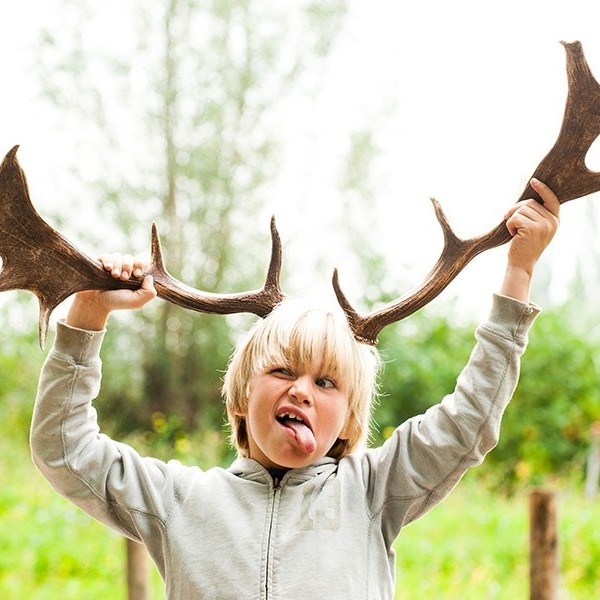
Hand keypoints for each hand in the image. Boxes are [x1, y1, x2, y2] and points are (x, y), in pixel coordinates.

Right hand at [67, 254, 156, 330]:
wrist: (96, 302)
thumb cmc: (117, 302)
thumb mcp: (137, 301)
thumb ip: (149, 292)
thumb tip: (150, 277)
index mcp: (135, 275)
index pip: (142, 262)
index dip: (141, 265)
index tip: (137, 274)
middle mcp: (125, 268)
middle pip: (131, 258)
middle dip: (128, 266)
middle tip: (124, 278)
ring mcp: (113, 264)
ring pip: (119, 256)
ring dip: (118, 265)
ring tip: (115, 276)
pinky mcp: (101, 263)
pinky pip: (107, 256)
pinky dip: (109, 261)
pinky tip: (108, 268)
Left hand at [500, 178, 559, 301]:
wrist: (521, 264)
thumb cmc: (524, 245)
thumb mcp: (534, 229)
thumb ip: (535, 215)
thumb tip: (525, 201)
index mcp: (555, 221)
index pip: (552, 200)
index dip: (543, 189)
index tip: (533, 181)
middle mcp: (552, 222)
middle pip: (530, 203)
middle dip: (515, 210)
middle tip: (508, 220)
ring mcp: (544, 225)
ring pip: (521, 210)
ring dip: (511, 219)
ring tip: (514, 232)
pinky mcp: (532, 229)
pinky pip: (514, 218)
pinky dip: (509, 225)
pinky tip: (512, 235)